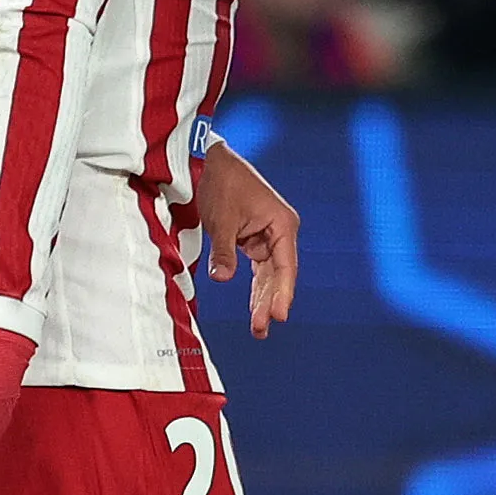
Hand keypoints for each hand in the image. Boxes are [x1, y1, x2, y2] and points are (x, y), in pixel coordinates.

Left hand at [197, 140, 299, 338]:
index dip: (282, 293)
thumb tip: (222, 278)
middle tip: (260, 330)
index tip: (277, 316)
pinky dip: (254, 285)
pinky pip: (258, 266)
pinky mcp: (255, 237)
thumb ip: (223, 251)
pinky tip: (254, 306)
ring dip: (262, 298)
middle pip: (279, 274)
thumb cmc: (221, 185)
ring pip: (269, 274)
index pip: (285, 267)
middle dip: (269, 302)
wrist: (210, 163)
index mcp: (282, 225)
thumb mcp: (221, 221)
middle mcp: (281, 231)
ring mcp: (269, 235)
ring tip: (258, 328)